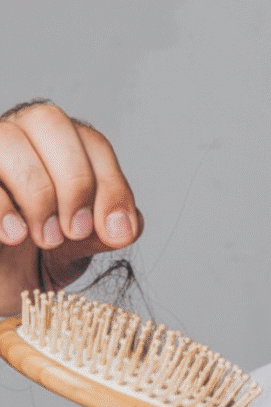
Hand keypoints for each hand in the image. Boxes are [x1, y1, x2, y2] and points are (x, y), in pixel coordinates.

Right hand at [0, 101, 142, 315]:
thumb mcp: (80, 246)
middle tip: (76, 231)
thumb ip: (104, 231)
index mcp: (59, 147)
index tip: (117, 233)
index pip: (92, 143)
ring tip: (46, 238)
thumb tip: (122, 227)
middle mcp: (20, 137)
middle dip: (74, 180)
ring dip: (37, 193)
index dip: (111, 186)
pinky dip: (3, 207)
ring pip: (9, 140)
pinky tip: (14, 237)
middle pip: (50, 121)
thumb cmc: (37, 258)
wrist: (2, 285)